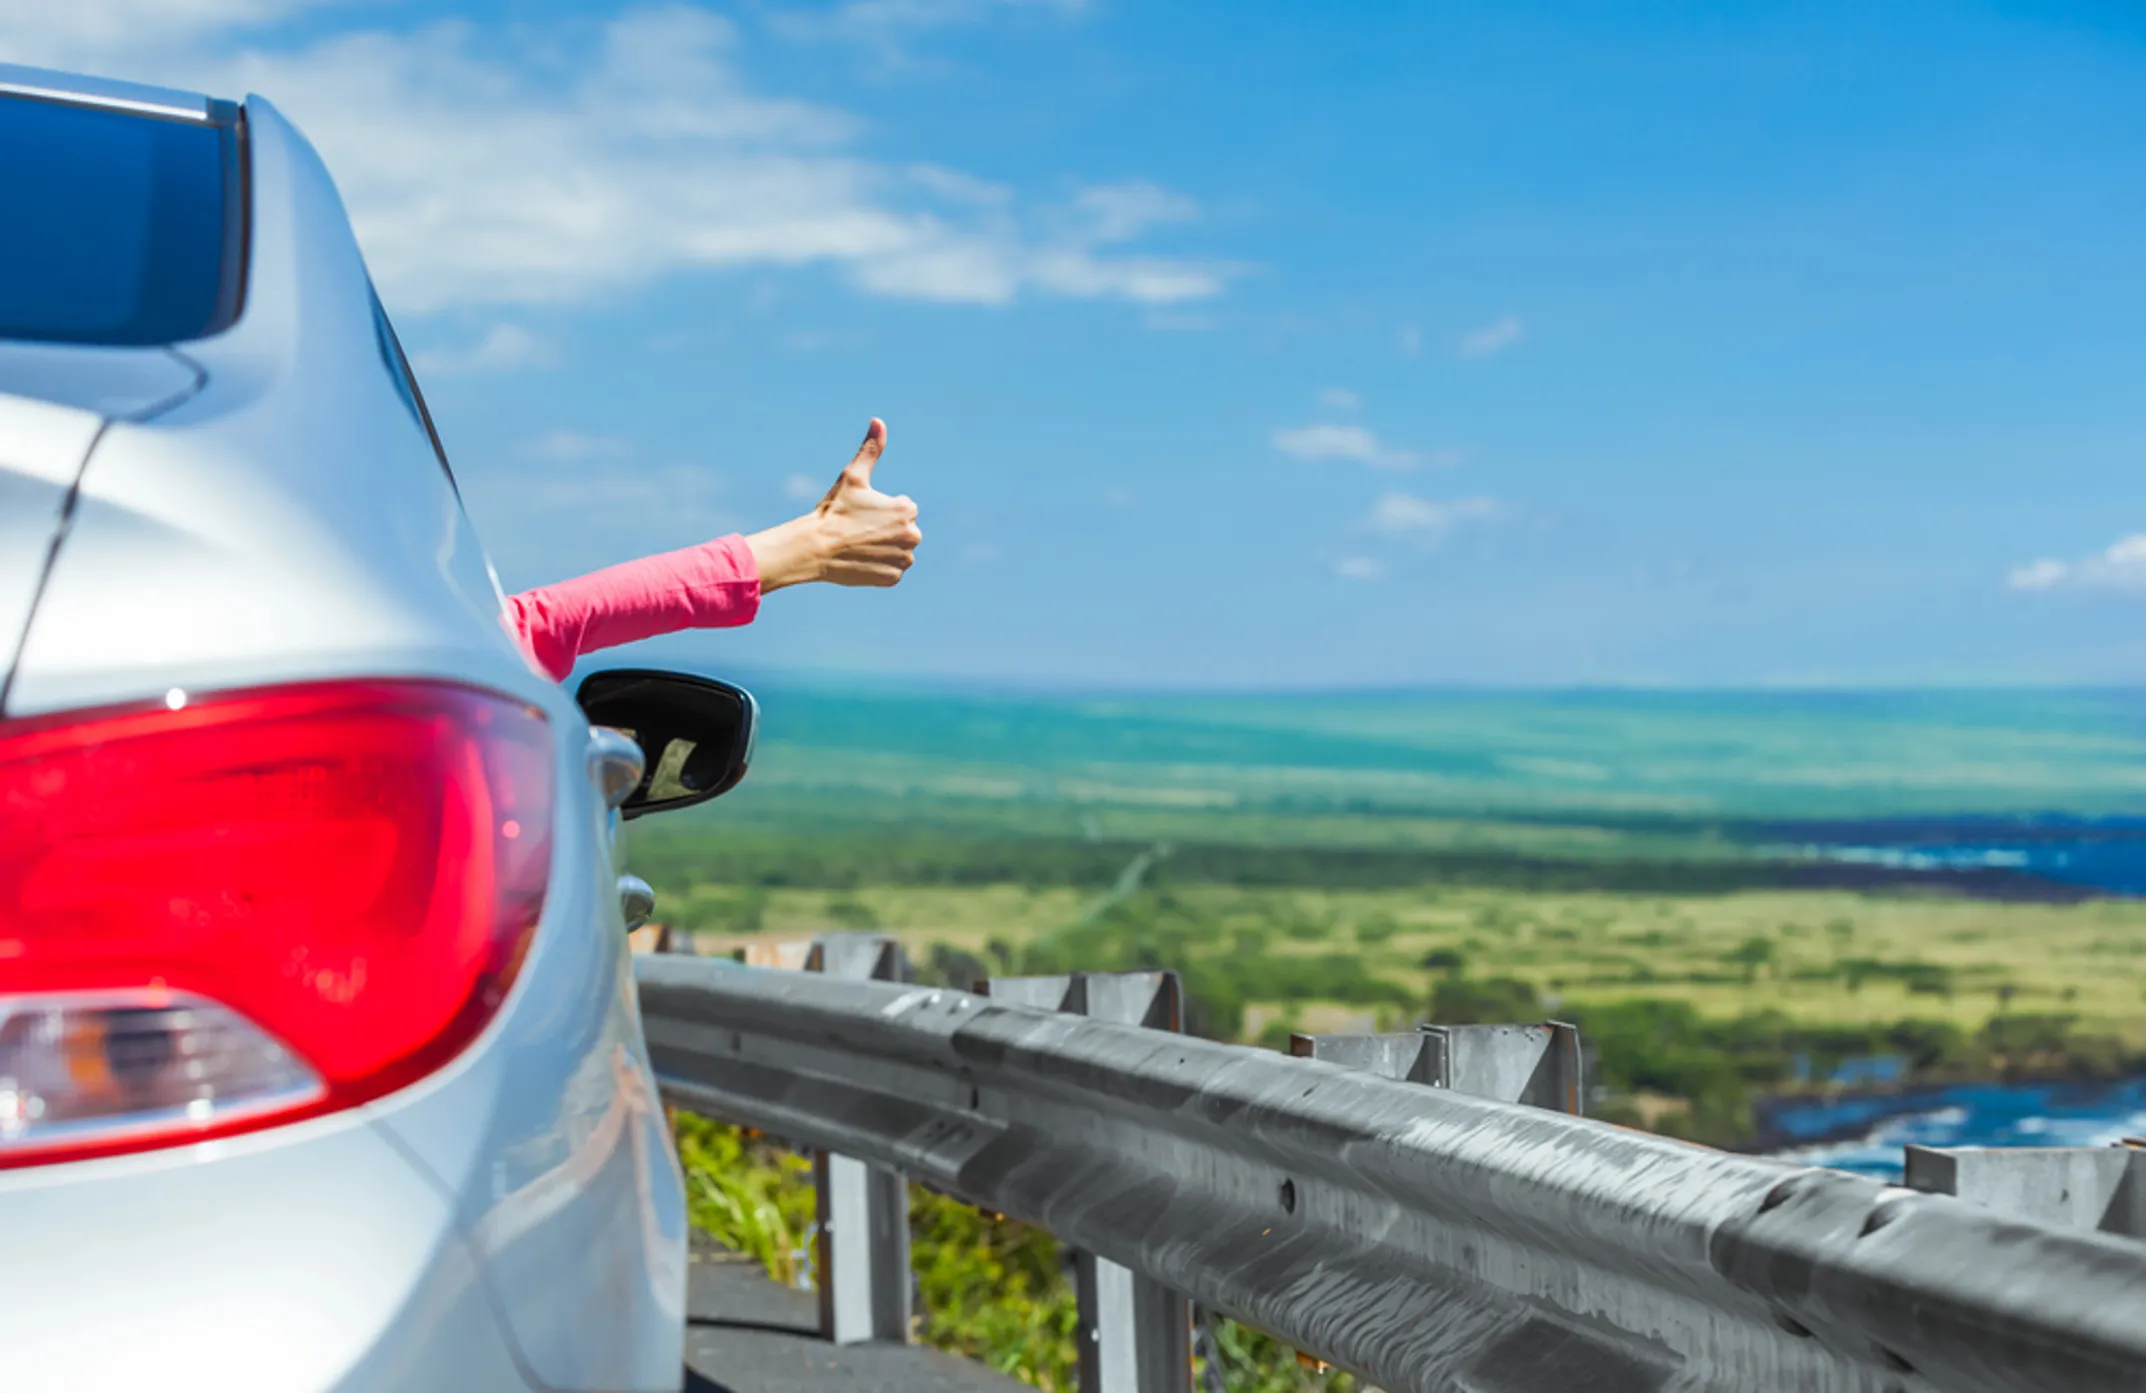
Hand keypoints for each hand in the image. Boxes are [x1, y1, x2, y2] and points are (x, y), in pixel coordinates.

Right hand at [747, 419, 922, 592]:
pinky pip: (890, 570)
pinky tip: (860, 560)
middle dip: (885, 530)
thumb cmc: (833, 510)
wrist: (814, 548)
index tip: (862, 513)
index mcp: (906, 509)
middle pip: (903, 530)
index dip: (881, 510)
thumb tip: (878, 421)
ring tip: (859, 545)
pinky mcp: (892, 579)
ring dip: (884, 548)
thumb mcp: (853, 476)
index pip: (903, 508)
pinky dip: (878, 566)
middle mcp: (912, 535)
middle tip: (859, 530)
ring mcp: (903, 560)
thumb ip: (871, 449)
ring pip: (898, 551)